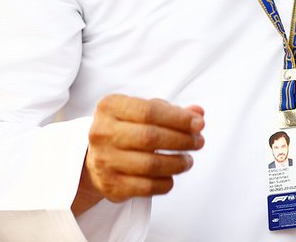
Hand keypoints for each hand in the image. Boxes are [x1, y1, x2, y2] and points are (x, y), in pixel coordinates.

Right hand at [74, 95, 205, 212]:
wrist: (96, 157)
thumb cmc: (126, 129)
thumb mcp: (144, 112)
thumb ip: (172, 111)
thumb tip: (198, 114)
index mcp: (110, 107)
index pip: (149, 111)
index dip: (178, 118)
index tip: (199, 124)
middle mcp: (102, 133)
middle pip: (150, 137)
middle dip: (181, 140)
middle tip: (198, 142)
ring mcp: (104, 160)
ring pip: (150, 164)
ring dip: (177, 163)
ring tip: (188, 160)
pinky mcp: (110, 185)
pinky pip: (146, 187)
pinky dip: (165, 182)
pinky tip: (172, 176)